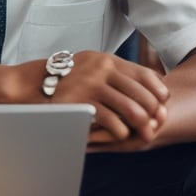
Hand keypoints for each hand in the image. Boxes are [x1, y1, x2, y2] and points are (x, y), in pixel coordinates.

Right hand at [46, 50, 169, 150]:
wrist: (33, 82)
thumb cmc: (67, 77)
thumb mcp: (93, 65)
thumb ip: (116, 72)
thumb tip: (151, 82)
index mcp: (108, 60)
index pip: (145, 74)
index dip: (159, 92)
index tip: (162, 104)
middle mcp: (102, 70)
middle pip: (142, 94)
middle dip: (154, 113)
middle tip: (156, 125)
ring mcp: (91, 86)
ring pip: (131, 109)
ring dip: (141, 125)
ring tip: (144, 134)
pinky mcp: (82, 103)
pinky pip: (112, 121)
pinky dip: (121, 131)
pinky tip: (121, 135)